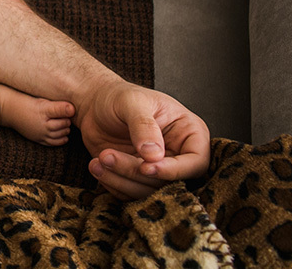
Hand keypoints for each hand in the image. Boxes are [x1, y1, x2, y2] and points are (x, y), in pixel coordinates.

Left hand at [77, 80, 209, 198]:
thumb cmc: (118, 97)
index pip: (196, 162)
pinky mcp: (138, 179)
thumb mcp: (131, 102)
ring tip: (99, 159)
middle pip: (171, 182)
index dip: (173, 170)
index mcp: (190, 133)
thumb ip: (143, 125)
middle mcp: (179, 155)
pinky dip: (112, 184)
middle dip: (136, 173)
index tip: (145, 166)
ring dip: (121, 180)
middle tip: (107, 156)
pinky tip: (96, 166)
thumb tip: (154, 155)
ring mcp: (158, 169)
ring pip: (149, 191)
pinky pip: (131, 194)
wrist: (95, 105)